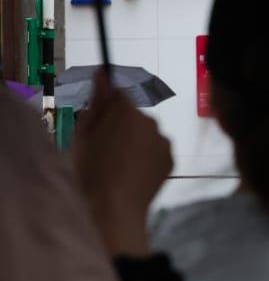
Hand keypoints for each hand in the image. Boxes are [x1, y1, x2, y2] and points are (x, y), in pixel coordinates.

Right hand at [74, 72, 172, 253]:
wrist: (113, 206)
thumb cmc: (91, 169)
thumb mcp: (84, 133)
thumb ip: (98, 102)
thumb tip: (103, 73)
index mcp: (127, 110)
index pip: (120, 96)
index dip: (108, 109)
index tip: (99, 124)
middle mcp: (151, 121)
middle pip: (135, 115)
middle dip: (123, 126)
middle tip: (105, 149)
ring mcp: (164, 140)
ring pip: (147, 134)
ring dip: (136, 142)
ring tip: (119, 165)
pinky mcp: (171, 158)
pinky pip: (157, 150)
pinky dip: (148, 157)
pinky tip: (133, 173)